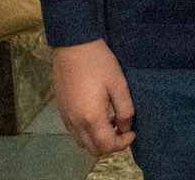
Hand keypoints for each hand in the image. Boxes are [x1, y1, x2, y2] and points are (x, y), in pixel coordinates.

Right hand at [52, 40, 135, 155]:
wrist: (73, 46)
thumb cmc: (99, 62)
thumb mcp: (119, 84)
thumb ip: (125, 109)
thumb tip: (126, 126)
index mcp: (90, 117)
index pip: (106, 145)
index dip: (122, 143)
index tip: (133, 131)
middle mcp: (75, 122)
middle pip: (93, 148)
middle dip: (111, 144)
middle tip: (124, 129)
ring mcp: (66, 117)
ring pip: (82, 142)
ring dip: (98, 138)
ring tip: (112, 120)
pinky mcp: (61, 110)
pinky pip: (74, 131)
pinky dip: (88, 131)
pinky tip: (98, 114)